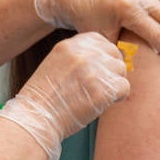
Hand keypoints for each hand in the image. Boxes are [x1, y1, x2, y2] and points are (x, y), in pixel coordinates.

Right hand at [0, 32, 129, 157]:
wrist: (36, 118)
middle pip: (114, 55)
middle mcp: (83, 54)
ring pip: (121, 71)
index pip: (101, 41)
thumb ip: (78, 58)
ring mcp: (93, 71)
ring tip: (99, 96)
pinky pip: (124, 87)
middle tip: (101, 86)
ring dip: (114, 84)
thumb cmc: (45, 98)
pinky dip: (118, 97)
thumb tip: (106, 60)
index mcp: (70, 45)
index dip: (104, 56)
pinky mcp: (102, 90)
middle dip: (111, 70)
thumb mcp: (56, 65)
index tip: (99, 70)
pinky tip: (103, 103)